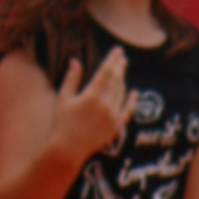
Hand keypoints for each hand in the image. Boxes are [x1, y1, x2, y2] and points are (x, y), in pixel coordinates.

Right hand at [52, 49, 129, 166]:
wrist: (70, 148)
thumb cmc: (64, 121)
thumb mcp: (64, 97)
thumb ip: (72, 78)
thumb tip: (76, 60)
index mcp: (91, 95)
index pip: (106, 72)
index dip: (112, 59)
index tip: (118, 50)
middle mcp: (105, 104)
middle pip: (116, 81)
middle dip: (119, 67)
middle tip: (122, 57)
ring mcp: (113, 116)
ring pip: (121, 93)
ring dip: (122, 81)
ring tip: (122, 71)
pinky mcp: (117, 127)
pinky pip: (128, 111)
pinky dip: (132, 101)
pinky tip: (134, 92)